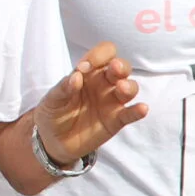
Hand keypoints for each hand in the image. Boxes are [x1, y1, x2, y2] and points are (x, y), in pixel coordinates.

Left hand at [36, 41, 145, 165]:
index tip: (85, 66)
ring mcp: (111, 101)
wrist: (53, 140)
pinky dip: (138, 111)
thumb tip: (77, 76)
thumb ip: (63, 88)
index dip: (98, 55)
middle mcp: (104, 84)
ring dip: (129, 86)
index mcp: (88, 72)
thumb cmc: (53, 112)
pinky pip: (130, 114)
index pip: (103, 54)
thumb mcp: (52, 99)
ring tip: (122, 88)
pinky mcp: (116, 120)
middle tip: (114, 68)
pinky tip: (142, 108)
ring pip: (130, 88)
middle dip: (120, 66)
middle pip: (121, 67)